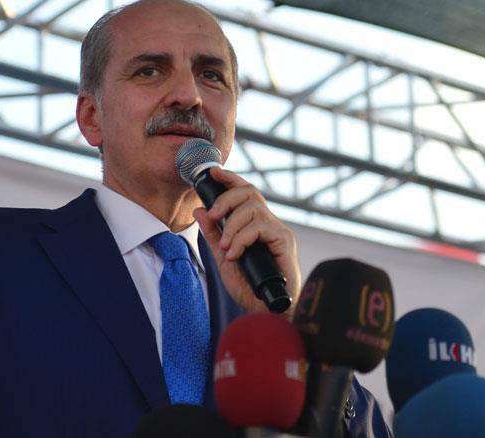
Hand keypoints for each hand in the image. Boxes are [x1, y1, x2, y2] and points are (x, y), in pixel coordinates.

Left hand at [193, 167, 301, 315]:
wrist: (266, 311)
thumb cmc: (250, 287)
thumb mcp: (223, 258)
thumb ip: (213, 234)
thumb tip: (199, 210)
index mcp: (255, 224)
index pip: (245, 192)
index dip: (230, 179)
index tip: (213, 173)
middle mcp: (269, 223)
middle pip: (250, 192)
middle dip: (227, 199)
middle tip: (213, 215)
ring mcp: (278, 231)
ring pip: (253, 209)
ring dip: (232, 226)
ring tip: (226, 248)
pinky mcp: (285, 241)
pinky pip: (260, 227)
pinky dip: (242, 238)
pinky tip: (236, 254)